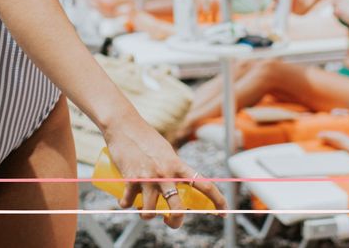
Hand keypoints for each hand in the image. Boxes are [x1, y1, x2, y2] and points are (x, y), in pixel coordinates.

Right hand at [102, 113, 226, 227]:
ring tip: (145, 211)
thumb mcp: (166, 152)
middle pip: (177, 208)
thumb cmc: (146, 137)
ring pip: (150, 212)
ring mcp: (147, 178)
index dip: (217, 201)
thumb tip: (175, 184)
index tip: (223, 213)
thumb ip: (173, 168)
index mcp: (178, 165)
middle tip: (171, 221)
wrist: (124, 125)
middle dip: (175, 222)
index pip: (204, 185)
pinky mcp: (130, 179)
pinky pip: (128, 202)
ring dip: (146, 215)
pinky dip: (125, 205)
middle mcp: (165, 174)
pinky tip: (125, 202)